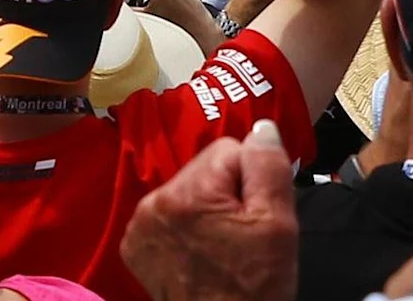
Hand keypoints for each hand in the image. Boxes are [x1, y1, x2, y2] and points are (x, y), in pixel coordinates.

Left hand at [120, 120, 297, 300]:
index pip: (228, 149)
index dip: (252, 179)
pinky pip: (166, 216)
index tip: (256, 214)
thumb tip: (262, 127)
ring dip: (206, 211)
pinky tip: (200, 256)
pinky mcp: (134, 244)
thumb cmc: (257, 286)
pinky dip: (185, 229)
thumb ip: (269, 167)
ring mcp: (138, 225)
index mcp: (187, 192)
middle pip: (204, 171)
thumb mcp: (278, 226)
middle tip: (243, 235)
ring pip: (186, 192)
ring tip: (223, 247)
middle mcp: (152, 201)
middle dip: (228, 194)